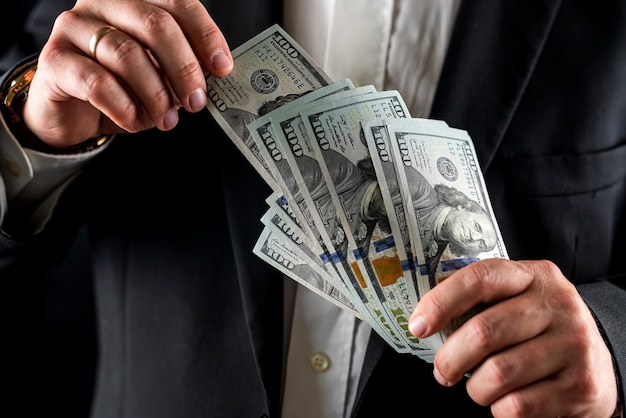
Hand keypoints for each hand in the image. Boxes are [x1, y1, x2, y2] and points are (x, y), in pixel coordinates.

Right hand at [23, 0, 232, 146]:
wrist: (72, 113)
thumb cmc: (122, 89)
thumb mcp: (159, 76)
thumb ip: (181, 69)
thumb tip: (213, 76)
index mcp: (135, 0)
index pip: (176, 3)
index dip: (204, 34)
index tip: (222, 68)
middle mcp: (103, 4)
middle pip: (155, 24)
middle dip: (184, 68)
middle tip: (196, 101)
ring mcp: (74, 27)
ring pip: (127, 54)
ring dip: (156, 95)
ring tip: (166, 121)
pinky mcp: (55, 59)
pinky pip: (97, 82)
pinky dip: (124, 107)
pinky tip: (135, 122)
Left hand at [409, 258, 618, 417]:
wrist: (600, 365)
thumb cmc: (539, 331)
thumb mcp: (517, 302)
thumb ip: (480, 303)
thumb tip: (423, 321)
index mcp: (534, 276)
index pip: (480, 278)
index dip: (441, 302)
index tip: (417, 326)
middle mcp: (558, 304)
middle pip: (483, 331)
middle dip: (450, 358)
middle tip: (442, 372)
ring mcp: (574, 344)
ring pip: (498, 374)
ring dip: (475, 389)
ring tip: (478, 388)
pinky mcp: (582, 385)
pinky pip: (518, 405)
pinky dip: (499, 409)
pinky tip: (504, 401)